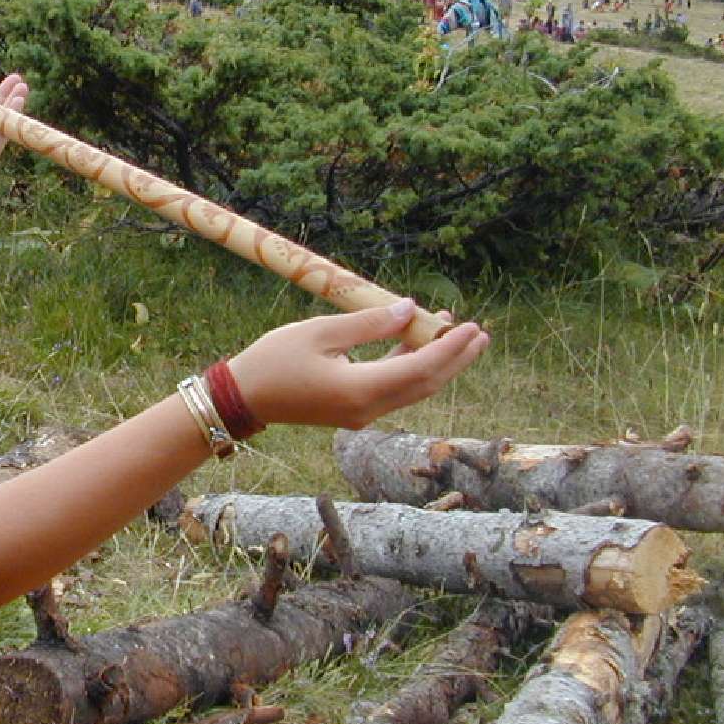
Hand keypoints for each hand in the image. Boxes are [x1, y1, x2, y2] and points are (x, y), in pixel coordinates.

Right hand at [227, 298, 488, 429]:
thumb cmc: (274, 361)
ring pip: (412, 388)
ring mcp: (361, 414)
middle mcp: (368, 409)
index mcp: (360, 390)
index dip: (449, 347)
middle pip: (425, 384)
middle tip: (479, 333)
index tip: (470, 326)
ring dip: (436, 362)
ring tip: (455, 333)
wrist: (243, 398)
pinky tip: (415, 343)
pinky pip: (394, 389)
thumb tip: (409, 310)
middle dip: (455, 358)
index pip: (420, 368)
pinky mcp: (353, 410)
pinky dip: (410, 367)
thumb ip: (369, 324)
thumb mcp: (320, 332)